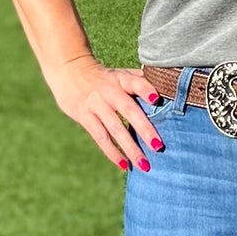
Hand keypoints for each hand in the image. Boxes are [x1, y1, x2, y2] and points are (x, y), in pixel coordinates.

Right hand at [47, 54, 166, 172]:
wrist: (69, 70)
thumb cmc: (105, 77)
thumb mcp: (121, 73)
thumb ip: (141, 82)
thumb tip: (168, 92)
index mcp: (121, 79)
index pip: (135, 82)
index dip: (145, 89)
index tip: (156, 99)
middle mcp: (109, 91)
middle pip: (128, 110)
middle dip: (144, 129)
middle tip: (158, 146)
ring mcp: (95, 104)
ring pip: (115, 129)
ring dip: (130, 148)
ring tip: (144, 165)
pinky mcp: (84, 116)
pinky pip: (100, 137)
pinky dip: (112, 152)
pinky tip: (124, 165)